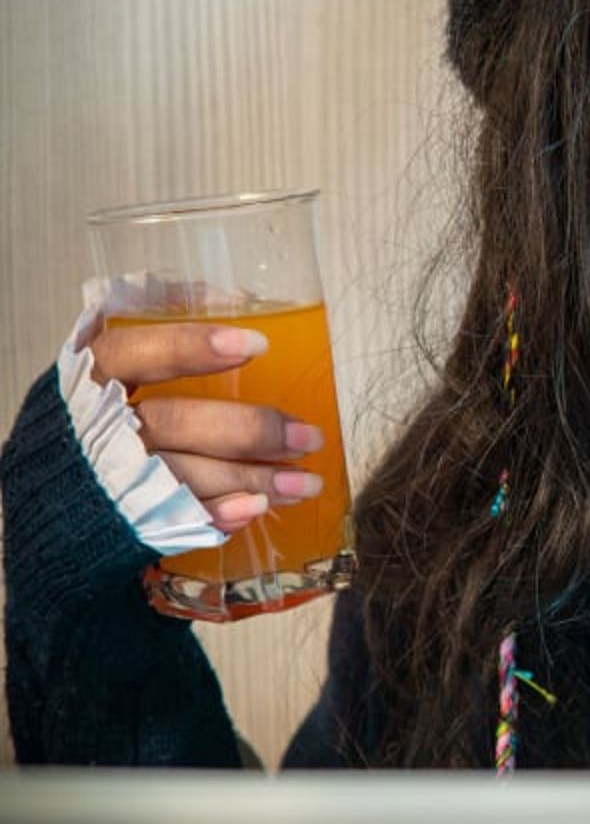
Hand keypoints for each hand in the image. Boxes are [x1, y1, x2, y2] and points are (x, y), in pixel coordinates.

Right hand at [90, 321, 324, 532]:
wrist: (48, 512)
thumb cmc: (100, 427)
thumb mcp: (113, 377)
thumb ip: (164, 343)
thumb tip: (239, 298)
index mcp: (85, 383)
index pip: (127, 353)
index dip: (187, 346)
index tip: (258, 344)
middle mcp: (89, 432)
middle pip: (169, 423)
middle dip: (247, 429)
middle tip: (307, 436)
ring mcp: (102, 482)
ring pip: (181, 477)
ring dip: (252, 479)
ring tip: (305, 481)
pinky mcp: (115, 524)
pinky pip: (172, 523)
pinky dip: (218, 515)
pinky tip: (257, 508)